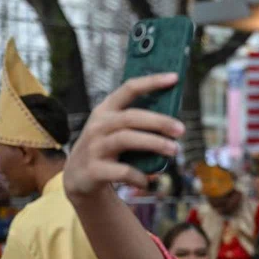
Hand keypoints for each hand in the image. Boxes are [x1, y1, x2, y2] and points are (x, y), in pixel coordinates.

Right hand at [64, 73, 183, 201]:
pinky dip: (140, 176)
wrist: (78, 178)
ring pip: (127, 139)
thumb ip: (138, 125)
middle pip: (131, 117)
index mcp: (106, 110)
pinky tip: (148, 180)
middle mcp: (98, 125)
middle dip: (159, 121)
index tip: (174, 77)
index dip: (151, 82)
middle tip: (181, 130)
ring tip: (174, 150)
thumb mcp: (116, 132)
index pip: (129, 89)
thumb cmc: (107, 150)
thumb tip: (174, 125)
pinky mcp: (94, 170)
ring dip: (154, 144)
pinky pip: (123, 171)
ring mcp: (94, 147)